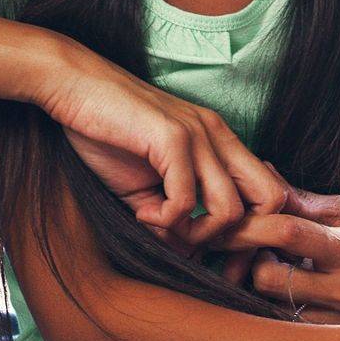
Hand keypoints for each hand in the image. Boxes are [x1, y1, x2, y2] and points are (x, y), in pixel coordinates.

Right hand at [33, 37, 288, 243]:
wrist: (69, 85)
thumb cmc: (101, 128)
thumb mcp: (142, 181)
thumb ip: (170, 215)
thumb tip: (189, 256)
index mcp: (217, 140)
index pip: (269, 192)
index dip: (247, 229)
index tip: (206, 244)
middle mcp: (217, 135)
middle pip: (270, 202)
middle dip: (237, 237)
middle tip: (193, 242)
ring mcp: (198, 134)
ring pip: (230, 211)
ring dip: (196, 235)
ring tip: (162, 226)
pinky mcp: (171, 137)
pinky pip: (186, 202)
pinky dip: (165, 220)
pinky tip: (142, 213)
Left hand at [214, 189, 339, 323]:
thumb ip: (300, 199)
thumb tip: (260, 170)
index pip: (288, 232)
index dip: (249, 227)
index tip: (226, 224)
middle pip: (269, 279)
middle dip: (252, 263)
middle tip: (258, 252)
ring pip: (275, 309)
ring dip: (265, 290)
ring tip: (280, 272)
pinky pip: (291, 329)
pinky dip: (281, 310)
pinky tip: (291, 295)